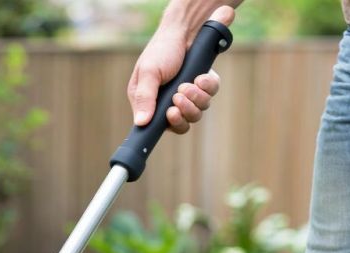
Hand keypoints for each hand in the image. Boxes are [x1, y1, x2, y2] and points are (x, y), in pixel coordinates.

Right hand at [128, 5, 234, 133]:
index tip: (171, 113)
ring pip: (197, 113)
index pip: (158, 127)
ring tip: (188, 83)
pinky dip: (207, 87)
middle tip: (179, 95)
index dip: (169, 124)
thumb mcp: (148, 73)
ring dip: (195, 99)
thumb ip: (144, 98)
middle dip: (185, 111)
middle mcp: (167, 103)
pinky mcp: (201, 88)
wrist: (185, 29)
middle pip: (182, 125)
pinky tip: (200, 77)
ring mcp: (186, 97)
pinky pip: (209, 96)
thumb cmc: (161, 49)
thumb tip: (140, 123)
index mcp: (150, 103)